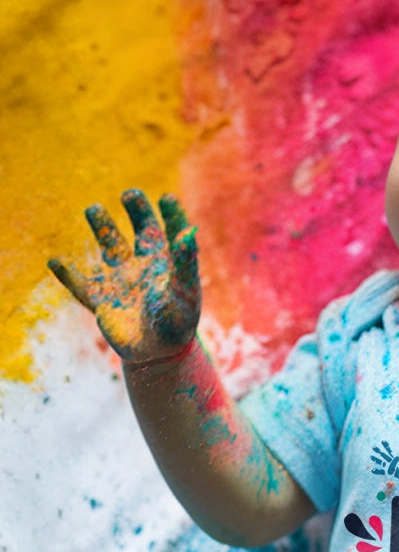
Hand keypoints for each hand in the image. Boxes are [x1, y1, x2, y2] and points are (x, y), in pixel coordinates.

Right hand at [48, 189, 200, 363]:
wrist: (159, 356)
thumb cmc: (176, 323)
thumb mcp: (184, 291)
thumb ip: (185, 263)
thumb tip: (189, 233)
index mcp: (169, 264)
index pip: (170, 232)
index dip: (170, 215)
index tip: (167, 198)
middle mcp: (144, 265)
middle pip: (140, 230)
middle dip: (135, 210)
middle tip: (130, 195)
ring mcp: (122, 280)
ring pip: (110, 247)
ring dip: (102, 227)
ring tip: (94, 209)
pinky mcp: (103, 300)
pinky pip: (82, 285)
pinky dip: (68, 275)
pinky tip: (56, 261)